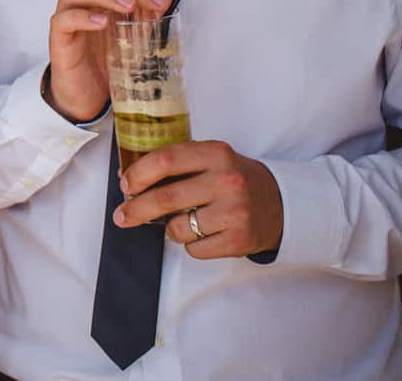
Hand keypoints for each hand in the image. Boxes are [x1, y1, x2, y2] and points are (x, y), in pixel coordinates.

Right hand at [44, 0, 174, 121]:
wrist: (87, 97)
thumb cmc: (107, 62)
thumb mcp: (137, 34)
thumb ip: (150, 8)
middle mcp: (82, 2)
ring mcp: (67, 18)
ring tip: (129, 6)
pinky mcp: (59, 40)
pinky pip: (63, 20)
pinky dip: (82, 17)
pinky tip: (101, 22)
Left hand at [113, 140, 284, 258]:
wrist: (281, 204)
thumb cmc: (235, 180)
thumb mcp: (211, 160)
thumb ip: (176, 163)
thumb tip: (129, 178)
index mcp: (216, 153)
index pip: (165, 160)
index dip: (139, 174)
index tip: (125, 186)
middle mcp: (227, 180)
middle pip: (166, 197)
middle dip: (136, 209)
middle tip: (121, 216)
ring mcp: (235, 211)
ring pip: (178, 228)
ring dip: (171, 228)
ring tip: (184, 221)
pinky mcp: (240, 239)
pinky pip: (195, 249)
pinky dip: (191, 244)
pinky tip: (204, 233)